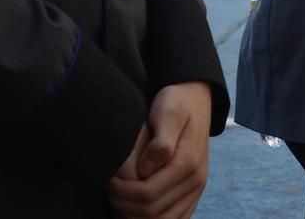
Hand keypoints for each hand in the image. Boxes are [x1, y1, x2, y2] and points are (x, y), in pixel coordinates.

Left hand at [107, 82, 211, 218]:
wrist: (196, 98)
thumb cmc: (177, 103)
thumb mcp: (169, 113)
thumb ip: (161, 142)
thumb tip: (145, 169)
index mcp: (187, 164)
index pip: (148, 195)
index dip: (123, 193)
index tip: (108, 181)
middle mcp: (195, 182)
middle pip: (153, 214)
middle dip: (124, 207)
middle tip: (109, 191)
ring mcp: (196, 190)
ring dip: (136, 216)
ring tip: (119, 201)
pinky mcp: (192, 193)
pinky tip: (135, 209)